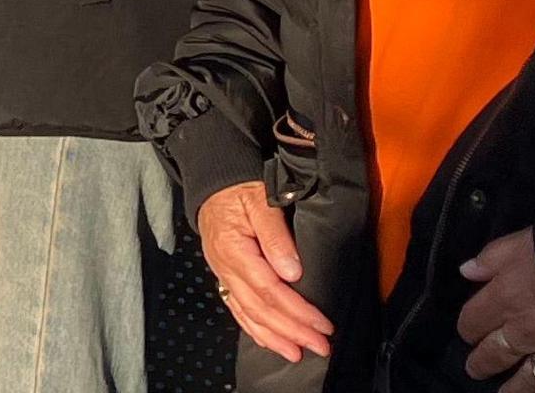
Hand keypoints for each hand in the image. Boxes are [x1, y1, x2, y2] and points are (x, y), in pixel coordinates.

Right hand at [197, 183, 334, 364]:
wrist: (213, 182)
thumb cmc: (238, 189)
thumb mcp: (260, 201)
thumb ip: (275, 236)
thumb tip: (292, 272)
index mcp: (234, 249)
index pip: (269, 289)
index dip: (297, 311)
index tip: (322, 324)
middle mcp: (225, 267)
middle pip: (259, 308)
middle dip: (291, 331)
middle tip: (319, 346)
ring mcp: (223, 273)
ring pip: (247, 313)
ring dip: (273, 337)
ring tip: (297, 353)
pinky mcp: (225, 275)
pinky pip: (237, 308)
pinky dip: (253, 328)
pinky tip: (268, 340)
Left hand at [456, 228, 534, 387]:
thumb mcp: (523, 240)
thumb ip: (492, 257)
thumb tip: (466, 271)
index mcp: (506, 299)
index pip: (473, 321)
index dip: (468, 327)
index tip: (468, 331)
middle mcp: (527, 332)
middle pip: (495, 354)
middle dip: (481, 363)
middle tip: (475, 369)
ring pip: (529, 381)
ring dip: (514, 390)